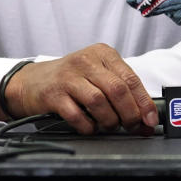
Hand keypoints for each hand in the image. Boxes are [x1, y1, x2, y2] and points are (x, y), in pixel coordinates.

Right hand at [1, 43, 156, 134]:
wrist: (30, 82)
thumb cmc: (70, 80)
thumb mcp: (96, 75)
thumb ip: (121, 91)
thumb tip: (147, 118)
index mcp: (101, 53)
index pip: (130, 78)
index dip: (144, 103)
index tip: (150, 120)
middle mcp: (84, 61)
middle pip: (117, 90)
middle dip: (129, 115)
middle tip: (131, 127)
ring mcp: (67, 77)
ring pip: (99, 102)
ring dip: (109, 121)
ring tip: (108, 126)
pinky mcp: (53, 94)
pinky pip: (78, 116)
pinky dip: (88, 127)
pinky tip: (89, 127)